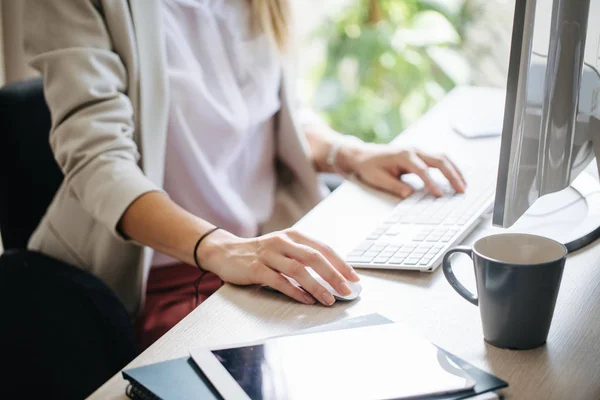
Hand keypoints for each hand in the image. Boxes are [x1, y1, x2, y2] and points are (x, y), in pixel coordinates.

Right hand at [195, 228, 359, 305]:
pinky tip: (306, 300)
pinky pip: (279, 281)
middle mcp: (282, 241)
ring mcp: (267, 254)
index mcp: (293, 235)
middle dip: (333, 275)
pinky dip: (295, 291)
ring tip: (329, 299)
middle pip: (313, 257)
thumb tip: (333, 275)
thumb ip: (304, 257)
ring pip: (297, 270)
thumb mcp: (284, 248)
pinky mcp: (255, 268)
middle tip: (347, 290)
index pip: (323, 248)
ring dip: (316, 286)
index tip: (354, 277)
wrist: (225, 252)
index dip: (340, 263)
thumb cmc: (260, 253)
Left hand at [339, 142, 466, 197]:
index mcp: (403, 155)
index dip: (432, 183)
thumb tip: (410, 195)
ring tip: (463, 185)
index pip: (422, 170)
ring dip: (455, 170)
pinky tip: (456, 178)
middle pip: (439, 160)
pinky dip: (450, 168)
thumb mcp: (378, 179)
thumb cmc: (369, 166)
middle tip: (461, 190)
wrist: (363, 155)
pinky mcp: (420, 155)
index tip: (440, 195)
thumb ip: (394, 186)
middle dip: (452, 175)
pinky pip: (439, 159)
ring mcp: (418, 151)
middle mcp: (413, 150)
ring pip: (443, 158)